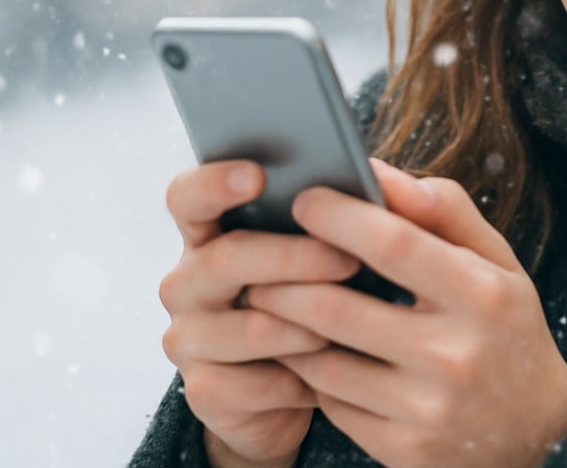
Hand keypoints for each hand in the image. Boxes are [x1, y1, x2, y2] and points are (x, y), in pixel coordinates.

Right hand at [158, 161, 362, 467]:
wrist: (297, 389)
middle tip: (350, 260)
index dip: (216, 182)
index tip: (258, 175)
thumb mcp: (331, 252)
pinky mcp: (204, 390)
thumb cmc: (321, 299)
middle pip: (225, 259)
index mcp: (210, 233)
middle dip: (294, 259)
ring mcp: (189, 337)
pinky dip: (295, 381)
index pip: (188, 196)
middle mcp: (189, 281)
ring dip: (303, 327)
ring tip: (347, 328)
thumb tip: (377, 178)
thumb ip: (347, 211)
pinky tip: (324, 376)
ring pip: (245, 327)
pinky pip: (250, 384)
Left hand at [249, 160, 566, 467]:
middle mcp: (455, 355)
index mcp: (481, 294)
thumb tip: (379, 172)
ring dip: (283, 328)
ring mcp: (427, 410)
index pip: (392, 243)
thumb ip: (443, 210)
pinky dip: (309, 374)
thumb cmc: (506, 328)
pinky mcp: (404, 451)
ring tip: (268, 300)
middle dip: (283, 278)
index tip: (304, 199)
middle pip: (337, 309)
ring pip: (322, 362)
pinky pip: (331, 405)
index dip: (338, 217)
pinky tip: (303, 351)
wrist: (539, 433)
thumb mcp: (497, 262)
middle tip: (257, 257)